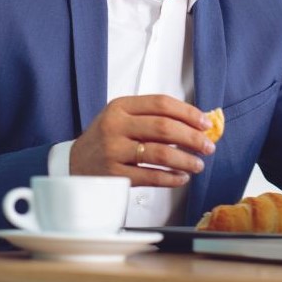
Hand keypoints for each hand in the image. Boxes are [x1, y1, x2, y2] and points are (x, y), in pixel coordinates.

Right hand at [69, 95, 215, 185]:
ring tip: (198, 164)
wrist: (73, 164)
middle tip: (208, 146)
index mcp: (121, 107)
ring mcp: (113, 151)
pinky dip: (171, 178)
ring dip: (185, 160)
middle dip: (192, 137)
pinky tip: (181, 178)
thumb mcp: (122, 118)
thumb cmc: (106, 139)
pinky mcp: (114, 175)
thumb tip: (196, 122)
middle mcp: (115, 126)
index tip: (205, 123)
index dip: (188, 113)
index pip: (161, 103)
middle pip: (164, 127)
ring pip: (160, 154)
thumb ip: (153, 117)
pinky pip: (150, 177)